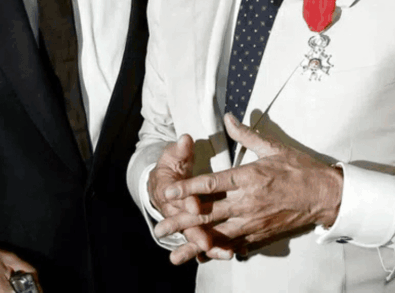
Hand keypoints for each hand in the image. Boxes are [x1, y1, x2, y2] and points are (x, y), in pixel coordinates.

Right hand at [148, 135, 233, 264]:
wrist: (161, 184)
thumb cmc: (171, 166)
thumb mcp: (173, 155)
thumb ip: (180, 149)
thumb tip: (185, 138)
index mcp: (169, 189)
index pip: (178, 196)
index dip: (186, 200)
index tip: (195, 205)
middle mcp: (176, 209)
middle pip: (187, 223)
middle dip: (197, 232)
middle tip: (208, 242)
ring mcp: (187, 221)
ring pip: (198, 236)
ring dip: (210, 246)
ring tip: (226, 254)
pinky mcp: (197, 227)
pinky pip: (206, 240)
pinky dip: (217, 248)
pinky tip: (232, 254)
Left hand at [155, 114, 342, 256]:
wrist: (325, 195)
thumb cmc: (300, 169)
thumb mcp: (273, 147)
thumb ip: (246, 135)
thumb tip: (227, 117)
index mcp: (249, 177)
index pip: (212, 183)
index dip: (188, 187)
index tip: (168, 192)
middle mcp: (248, 202)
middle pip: (208, 213)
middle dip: (182, 221)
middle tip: (159, 226)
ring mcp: (254, 221)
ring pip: (218, 235)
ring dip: (195, 243)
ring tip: (174, 252)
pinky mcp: (261, 234)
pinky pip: (235, 245)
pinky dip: (217, 251)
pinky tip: (203, 258)